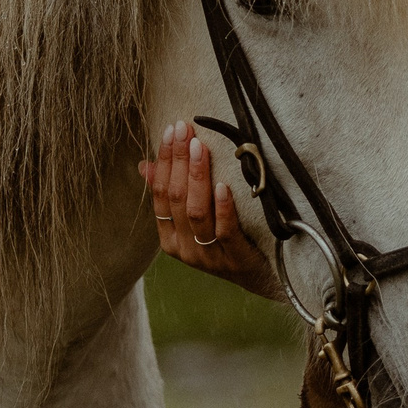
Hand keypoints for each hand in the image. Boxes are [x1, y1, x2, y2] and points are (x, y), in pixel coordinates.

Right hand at [139, 122, 283, 300]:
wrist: (263, 277)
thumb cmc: (228, 241)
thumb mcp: (197, 220)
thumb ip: (173, 195)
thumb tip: (145, 165)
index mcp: (170, 238)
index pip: (160, 194)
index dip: (164, 161)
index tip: (171, 132)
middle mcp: (184, 249)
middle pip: (176, 199)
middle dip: (179, 161)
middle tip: (184, 130)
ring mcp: (208, 257)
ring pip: (196, 213)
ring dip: (197, 177)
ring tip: (200, 148)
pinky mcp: (234, 260)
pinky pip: (225, 231)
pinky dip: (223, 207)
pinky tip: (224, 185)